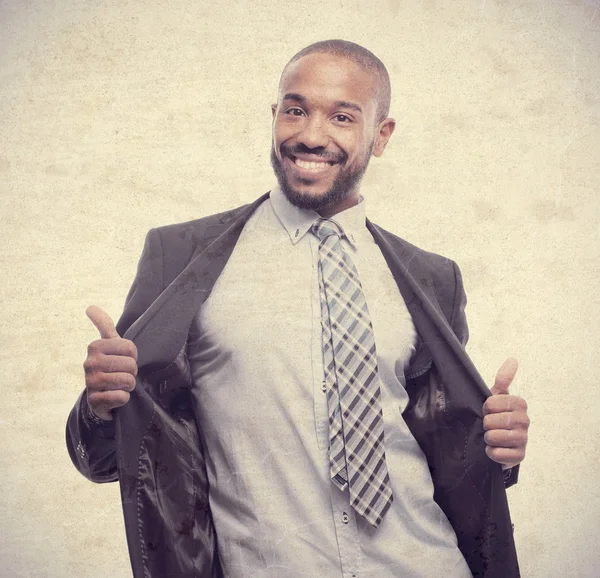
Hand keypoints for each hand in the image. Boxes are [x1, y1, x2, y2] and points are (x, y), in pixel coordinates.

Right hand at [83, 305, 137, 420]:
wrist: (100, 397)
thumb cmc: (110, 366)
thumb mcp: (109, 344)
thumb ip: (103, 324)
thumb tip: (90, 306)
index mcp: (95, 346)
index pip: (131, 348)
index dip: (133, 357)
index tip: (123, 361)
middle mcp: (89, 363)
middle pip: (131, 365)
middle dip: (132, 373)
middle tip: (121, 375)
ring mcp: (90, 383)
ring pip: (128, 381)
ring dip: (128, 386)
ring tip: (118, 385)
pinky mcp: (94, 401)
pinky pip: (122, 397)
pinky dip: (123, 399)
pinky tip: (114, 397)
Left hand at [483, 357, 529, 469]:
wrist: (500, 441)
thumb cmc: (497, 415)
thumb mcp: (497, 396)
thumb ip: (503, 379)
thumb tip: (513, 359)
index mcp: (519, 403)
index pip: (490, 403)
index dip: (484, 408)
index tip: (488, 411)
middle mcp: (525, 420)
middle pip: (491, 421)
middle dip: (485, 424)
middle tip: (489, 425)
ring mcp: (524, 439)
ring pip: (494, 437)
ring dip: (487, 438)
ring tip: (491, 437)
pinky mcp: (520, 456)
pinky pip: (498, 454)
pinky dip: (491, 452)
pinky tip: (495, 449)